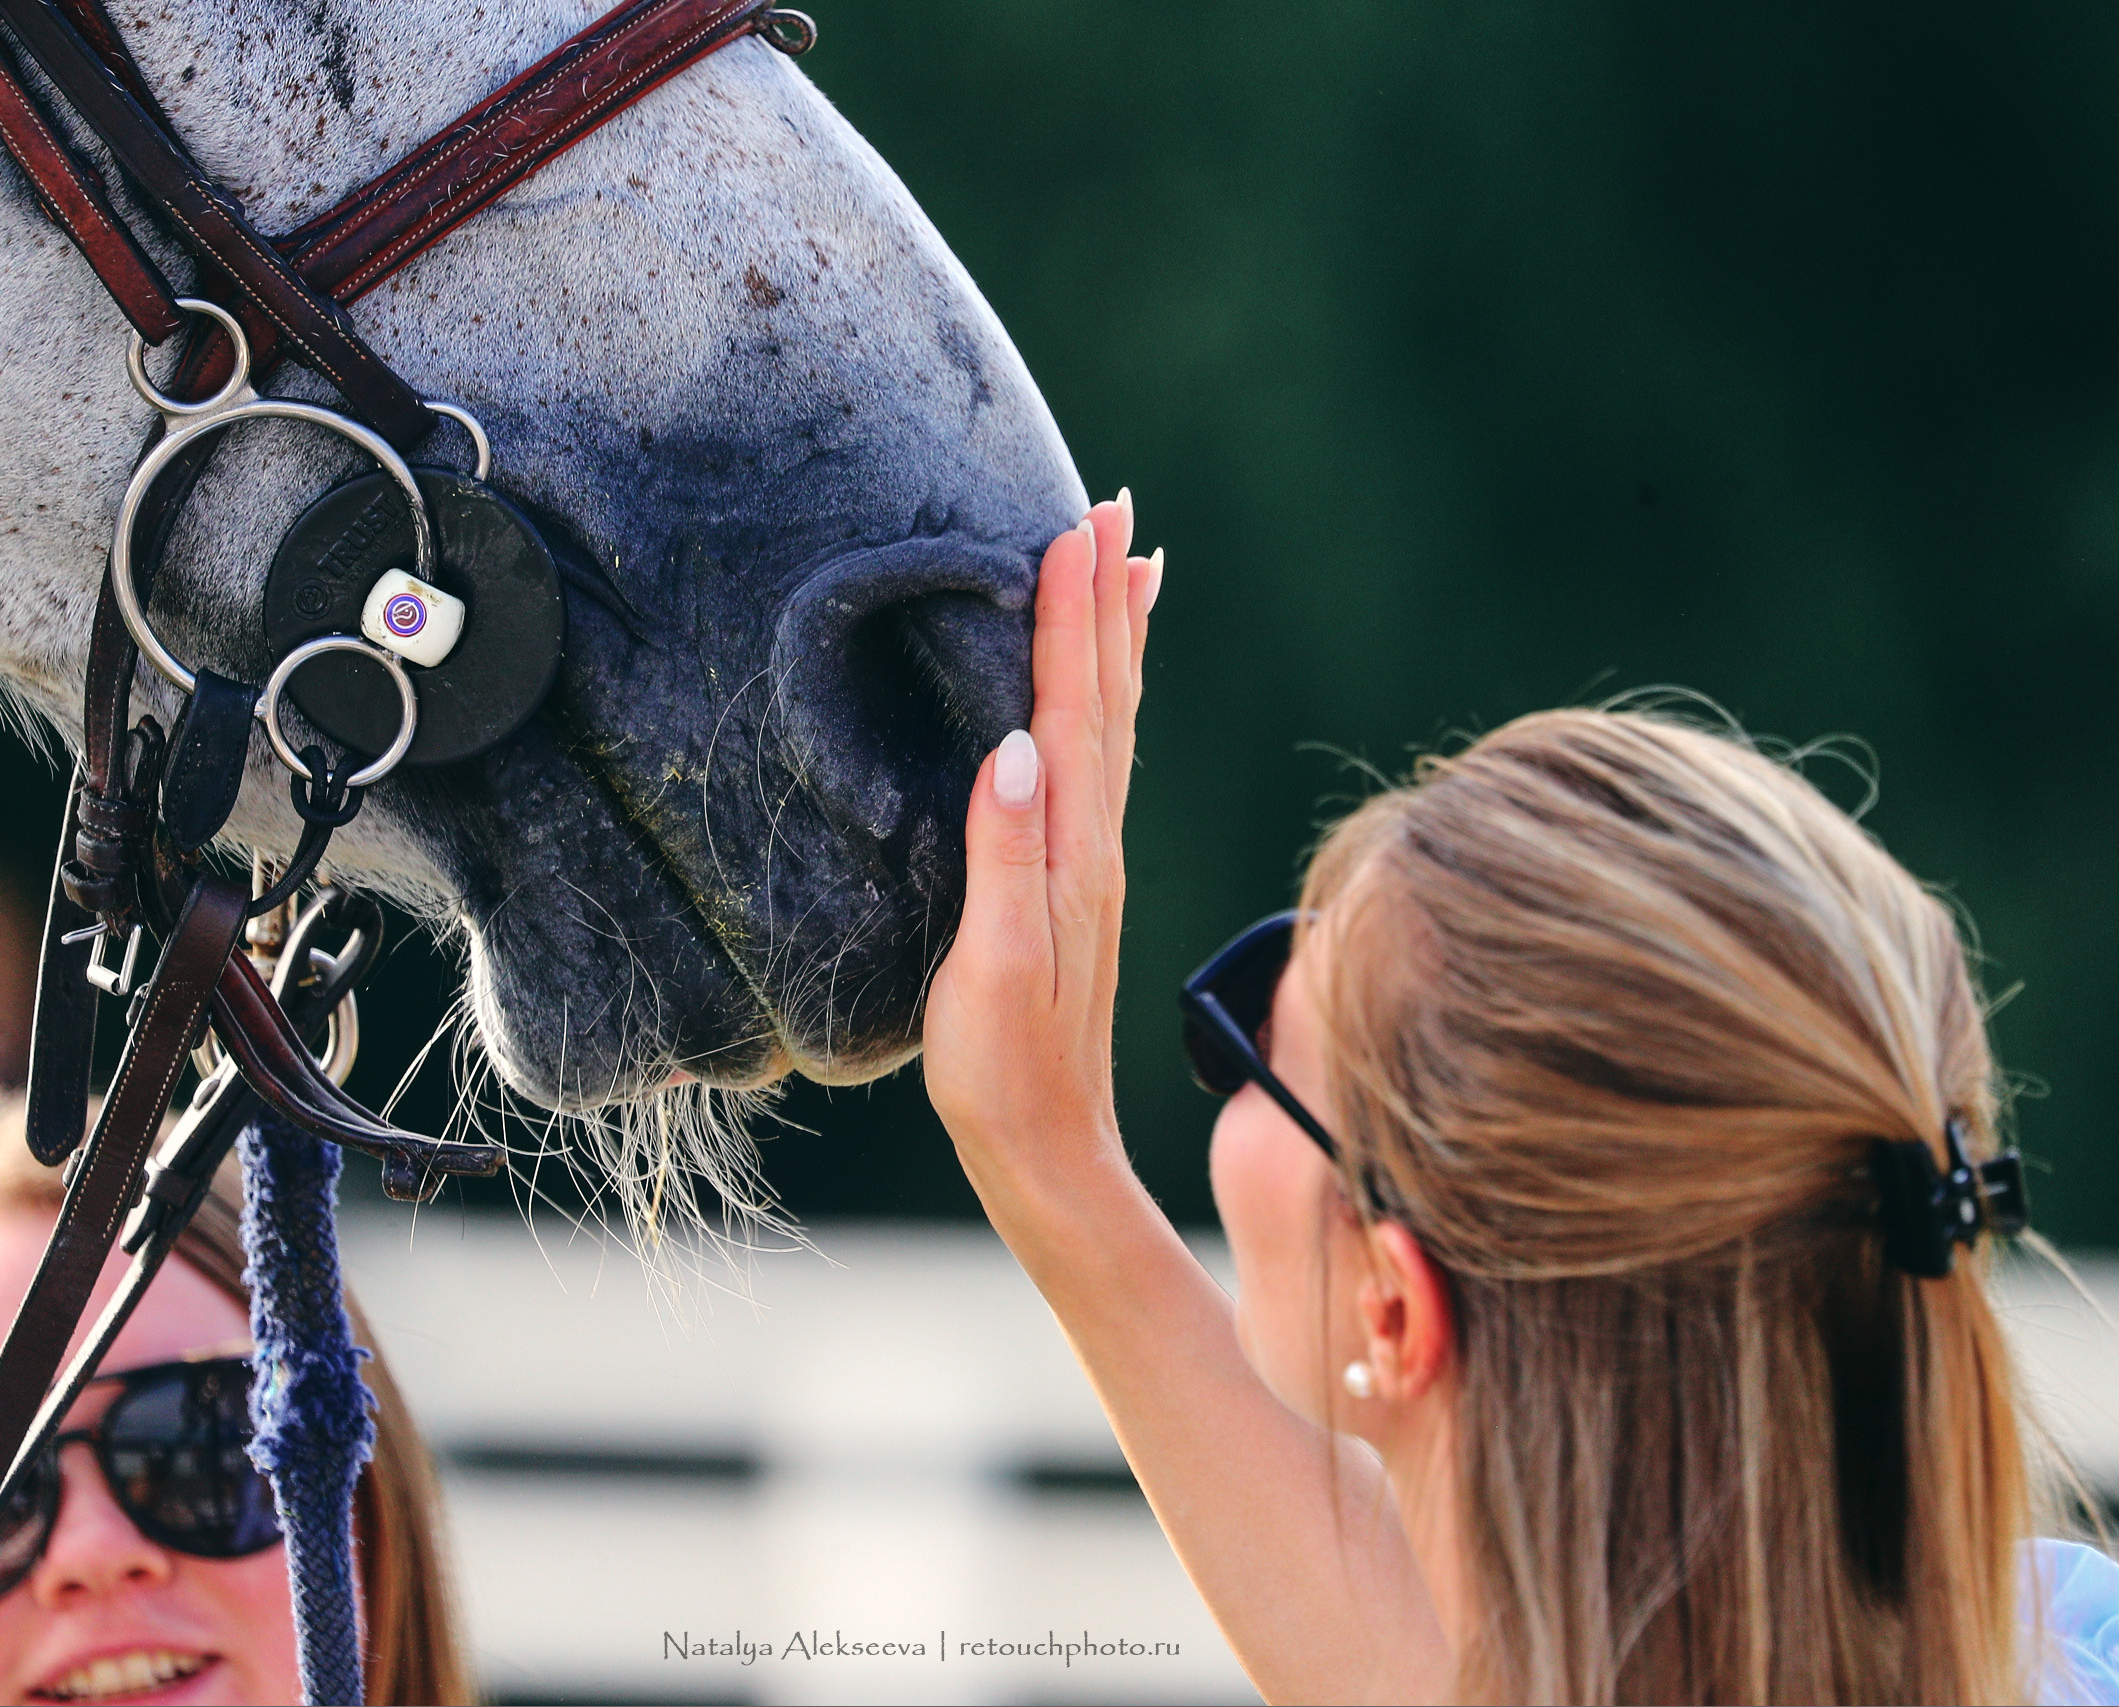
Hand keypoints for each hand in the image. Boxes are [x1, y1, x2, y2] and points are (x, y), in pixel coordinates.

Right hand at [924, 492, 1157, 1219]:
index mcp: (1070, 849)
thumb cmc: (1003, 1068)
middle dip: (1106, 597)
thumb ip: (1003, 860)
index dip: (1074, 614)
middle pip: (1106, 696)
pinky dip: (1108, 701)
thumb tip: (1014, 752)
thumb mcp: (990, 968)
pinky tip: (1100, 692)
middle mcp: (1093, 841)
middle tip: (1112, 504)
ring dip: (1116, 638)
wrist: (1048, 1150)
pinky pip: (1103, 762)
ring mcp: (1091, 860)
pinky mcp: (1079, 882)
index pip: (1074, 706)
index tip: (1080, 523)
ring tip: (1128, 562)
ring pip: (1112, 722)